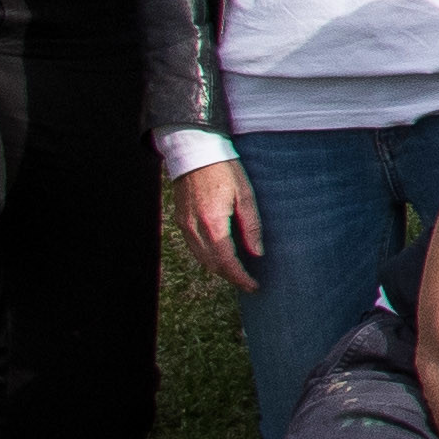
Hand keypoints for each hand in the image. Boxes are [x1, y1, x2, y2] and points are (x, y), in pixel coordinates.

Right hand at [169, 161, 266, 292]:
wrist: (195, 152)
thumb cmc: (224, 170)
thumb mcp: (245, 194)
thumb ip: (251, 225)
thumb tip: (257, 253)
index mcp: (213, 222)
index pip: (226, 261)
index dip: (240, 278)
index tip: (253, 286)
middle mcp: (194, 228)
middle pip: (212, 264)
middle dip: (231, 277)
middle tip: (249, 283)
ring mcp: (184, 225)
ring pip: (201, 258)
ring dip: (219, 269)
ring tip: (238, 273)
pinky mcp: (181, 220)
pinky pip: (194, 247)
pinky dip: (207, 257)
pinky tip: (220, 256)